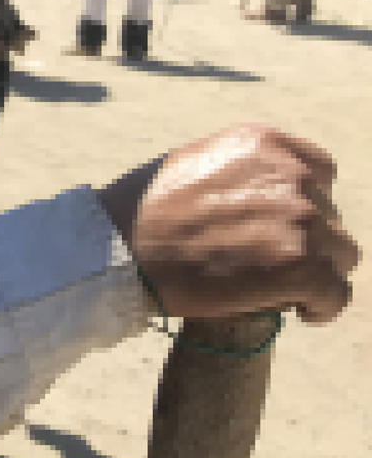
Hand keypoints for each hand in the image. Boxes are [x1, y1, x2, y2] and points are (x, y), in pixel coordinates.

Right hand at [100, 126, 358, 323]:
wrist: (117, 250)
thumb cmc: (140, 211)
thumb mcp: (191, 162)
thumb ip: (238, 170)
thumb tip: (260, 192)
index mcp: (263, 144)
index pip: (319, 172)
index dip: (306, 204)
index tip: (284, 228)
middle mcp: (290, 175)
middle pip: (330, 217)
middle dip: (307, 242)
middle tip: (269, 264)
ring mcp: (299, 220)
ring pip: (341, 255)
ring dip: (317, 272)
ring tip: (283, 289)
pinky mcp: (300, 266)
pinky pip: (336, 293)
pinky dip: (323, 306)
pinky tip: (303, 312)